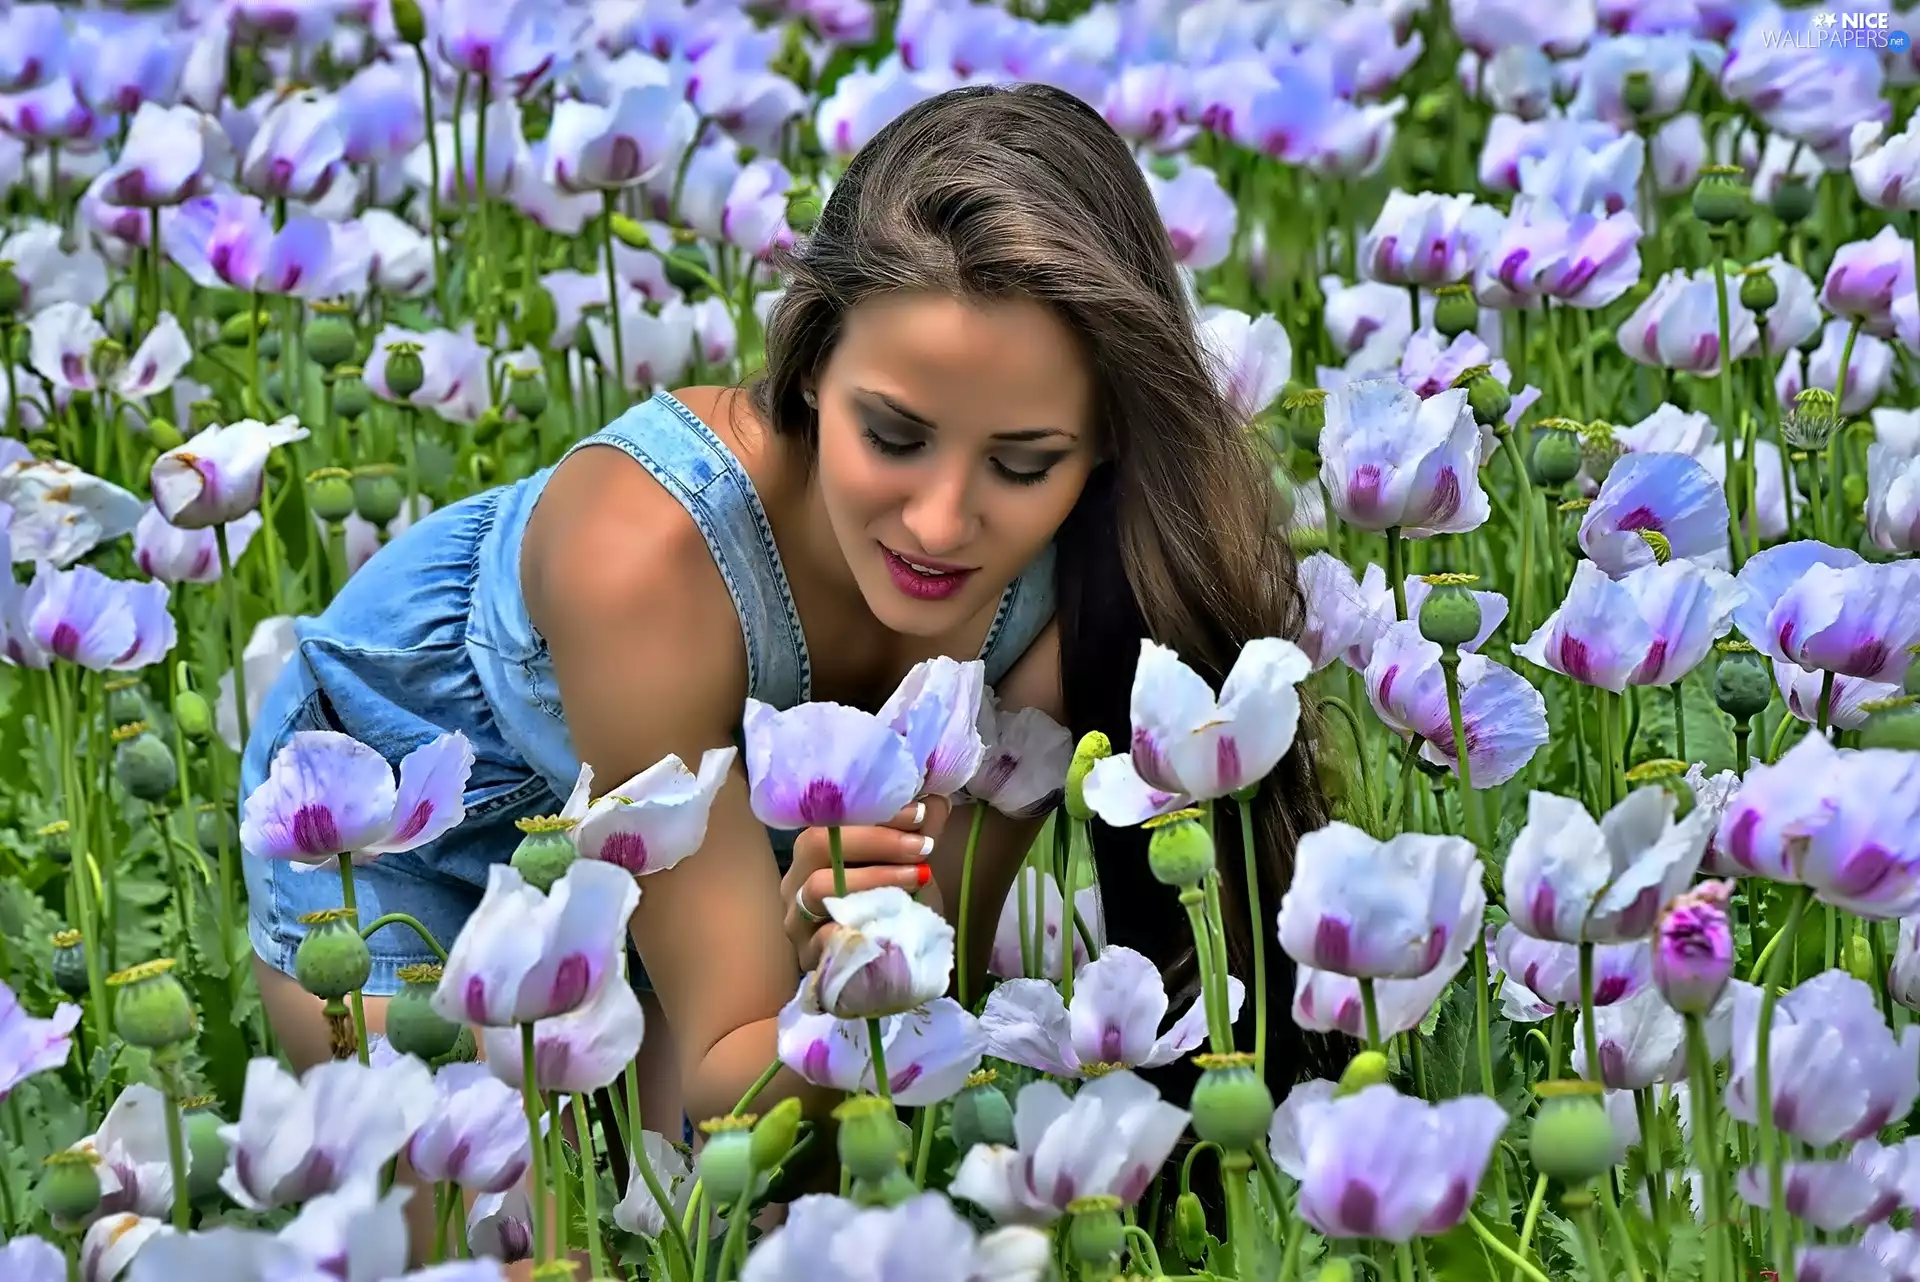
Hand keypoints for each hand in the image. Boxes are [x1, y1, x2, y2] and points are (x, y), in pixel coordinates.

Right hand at [781, 797, 950, 969]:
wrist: (899, 961)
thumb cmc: (899, 903)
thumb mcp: (912, 861)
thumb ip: (919, 829)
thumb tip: (936, 796)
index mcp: (813, 850)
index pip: (830, 816)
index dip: (873, 811)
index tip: (919, 814)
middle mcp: (795, 880)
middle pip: (814, 845)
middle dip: (874, 841)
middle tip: (922, 846)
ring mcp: (796, 920)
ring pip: (817, 888)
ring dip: (873, 878)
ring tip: (918, 877)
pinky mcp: (806, 957)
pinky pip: (822, 937)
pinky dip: (858, 925)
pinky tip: (892, 921)